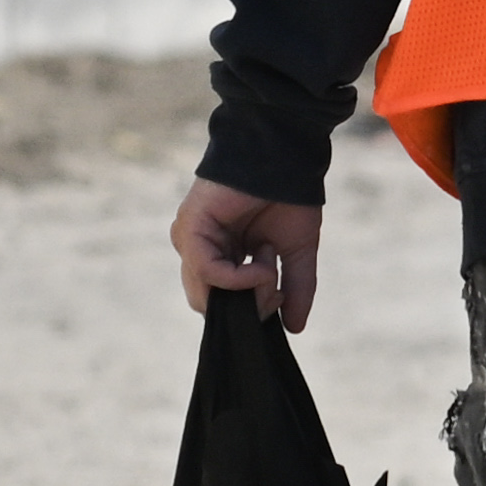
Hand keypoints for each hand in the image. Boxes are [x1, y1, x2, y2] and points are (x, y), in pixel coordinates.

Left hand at [173, 180, 324, 332]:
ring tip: (270, 268)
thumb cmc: (290, 197)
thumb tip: (295, 328)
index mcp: (219, 254)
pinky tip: (263, 264)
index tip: (281, 293)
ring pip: (206, 294)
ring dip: (248, 292)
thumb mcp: (296, 254)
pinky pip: (208, 271)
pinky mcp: (190, 229)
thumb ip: (295, 290)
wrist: (286, 157)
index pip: (221, 303)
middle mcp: (199, 249)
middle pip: (210, 305)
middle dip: (249, 307)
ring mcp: (191, 240)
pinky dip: (238, 278)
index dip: (251, 311)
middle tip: (276, 287)